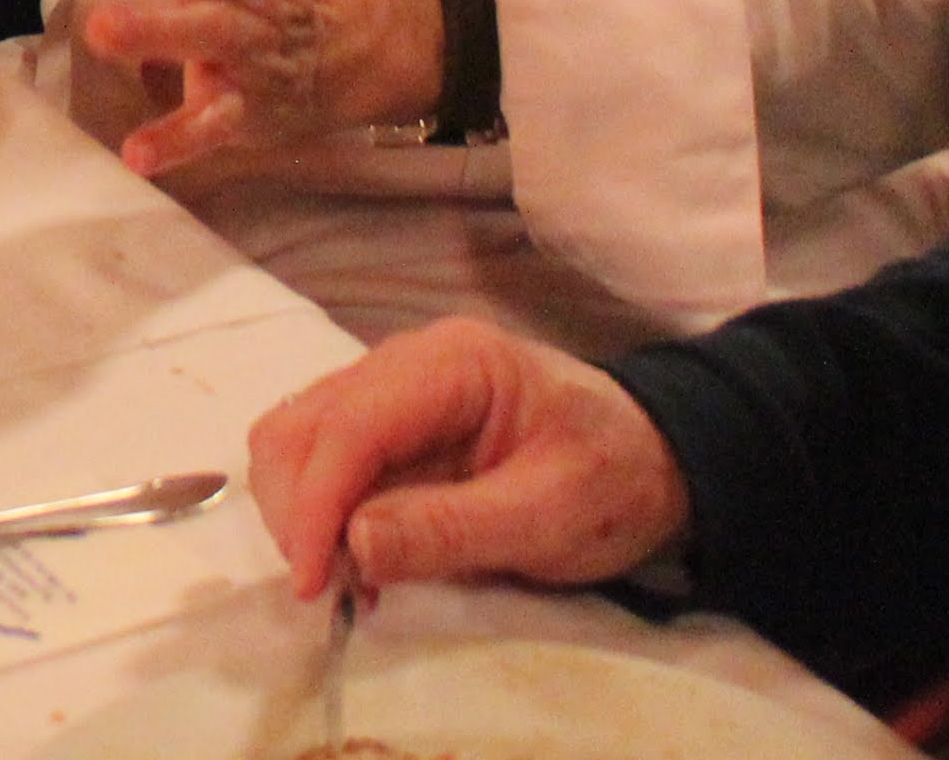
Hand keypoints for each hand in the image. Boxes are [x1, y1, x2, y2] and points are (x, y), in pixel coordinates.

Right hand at [248, 317, 689, 600]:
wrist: (653, 463)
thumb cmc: (613, 483)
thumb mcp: (553, 515)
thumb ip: (453, 528)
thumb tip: (353, 544)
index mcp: (452, 363)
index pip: (352, 424)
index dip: (317, 504)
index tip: (313, 582)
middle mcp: (403, 360)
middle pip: (303, 425)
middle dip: (300, 510)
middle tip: (333, 588)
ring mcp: (386, 387)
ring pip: (296, 438)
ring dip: (301, 512)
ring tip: (346, 576)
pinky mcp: (383, 422)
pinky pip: (320, 457)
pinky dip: (319, 510)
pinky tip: (356, 554)